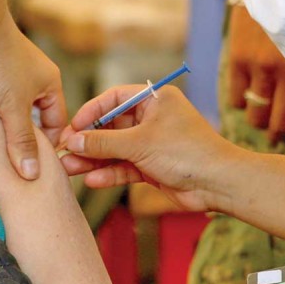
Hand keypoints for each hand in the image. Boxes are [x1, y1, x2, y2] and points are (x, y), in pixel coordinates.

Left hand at [0, 22, 65, 179]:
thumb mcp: (13, 107)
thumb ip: (21, 141)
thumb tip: (32, 174)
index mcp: (49, 84)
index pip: (55, 123)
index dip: (47, 145)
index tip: (35, 168)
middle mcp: (31, 81)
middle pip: (31, 120)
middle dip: (21, 139)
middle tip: (13, 166)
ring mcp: (8, 79)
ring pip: (7, 113)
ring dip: (0, 127)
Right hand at [60, 85, 246, 212]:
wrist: (220, 184)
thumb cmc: (187, 152)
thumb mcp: (139, 143)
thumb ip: (103, 142)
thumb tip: (72, 141)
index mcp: (154, 100)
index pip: (113, 99)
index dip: (90, 112)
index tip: (72, 127)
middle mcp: (152, 118)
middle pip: (110, 126)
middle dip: (87, 141)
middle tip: (64, 150)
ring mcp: (152, 143)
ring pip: (115, 149)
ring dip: (93, 159)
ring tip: (69, 168)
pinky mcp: (152, 166)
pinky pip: (124, 166)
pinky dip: (109, 172)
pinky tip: (92, 179)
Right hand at [228, 4, 284, 143]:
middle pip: (282, 122)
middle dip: (281, 134)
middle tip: (278, 135)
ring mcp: (259, 67)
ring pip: (257, 115)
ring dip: (261, 122)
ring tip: (262, 120)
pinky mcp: (238, 61)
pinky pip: (236, 99)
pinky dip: (241, 104)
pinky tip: (246, 99)